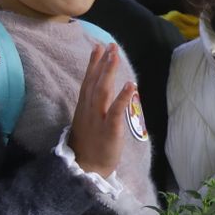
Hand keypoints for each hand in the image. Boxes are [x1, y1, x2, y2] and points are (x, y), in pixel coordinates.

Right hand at [68, 43, 135, 178]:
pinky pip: (116, 112)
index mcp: (84, 108)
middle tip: (109, 45)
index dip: (93, 64)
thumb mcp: (87, 121)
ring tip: (115, 56)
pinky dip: (123, 98)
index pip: (88, 81)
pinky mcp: (110, 130)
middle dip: (102, 63)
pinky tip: (131, 85)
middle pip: (95, 82)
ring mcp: (98, 119)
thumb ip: (91, 105)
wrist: (86, 168)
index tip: (98, 47)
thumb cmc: (89, 144)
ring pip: (102, 92)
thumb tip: (98, 90)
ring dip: (109, 73)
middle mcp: (89, 110)